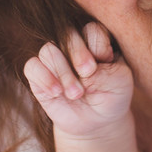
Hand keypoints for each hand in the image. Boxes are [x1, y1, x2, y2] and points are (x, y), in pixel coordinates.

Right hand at [24, 22, 133, 138]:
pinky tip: (57, 93)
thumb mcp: (119, 81)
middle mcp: (73, 46)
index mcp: (96, 41)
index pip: (92, 30)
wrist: (96, 120)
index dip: (95, 46)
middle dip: (77, 53)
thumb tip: (82, 69)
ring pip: (48, 50)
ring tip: (76, 94)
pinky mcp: (38, 76)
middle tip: (87, 73)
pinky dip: (44, 78)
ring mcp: (55, 60)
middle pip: (68, 34)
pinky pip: (32, 66)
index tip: (103, 63)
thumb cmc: (112, 95)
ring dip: (63, 72)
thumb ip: (105, 70)